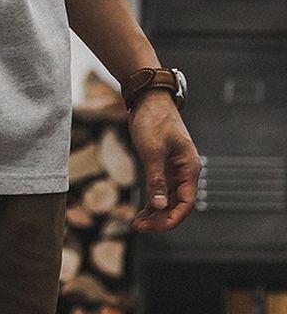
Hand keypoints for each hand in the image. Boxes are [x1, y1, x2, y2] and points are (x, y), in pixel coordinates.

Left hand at [127, 89, 200, 232]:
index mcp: (189, 168)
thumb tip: (159, 206)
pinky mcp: (162, 166)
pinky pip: (160, 190)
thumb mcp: (152, 150)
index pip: (186, 202)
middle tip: (140, 227)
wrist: (148, 99)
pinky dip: (151, 202)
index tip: (155, 227)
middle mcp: (185, 172)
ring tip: (138, 225)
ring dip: (155, 213)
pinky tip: (141, 213)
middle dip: (161, 219)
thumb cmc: (154, 120)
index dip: (172, 218)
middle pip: (177, 204)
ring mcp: (174, 170)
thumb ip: (156, 178)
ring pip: (167, 199)